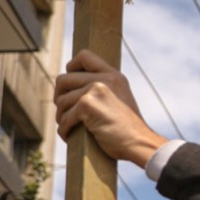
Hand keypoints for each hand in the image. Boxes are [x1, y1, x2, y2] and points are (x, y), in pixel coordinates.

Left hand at [53, 51, 168, 165]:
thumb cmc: (128, 129)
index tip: (72, 85)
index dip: (72, 67)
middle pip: (63, 79)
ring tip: (69, 126)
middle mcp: (105, 79)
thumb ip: (101, 89)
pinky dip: (64, 130)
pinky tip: (69, 137)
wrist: (139, 143)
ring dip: (62, 117)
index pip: (84, 56)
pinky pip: (65, 117)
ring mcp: (96, 90)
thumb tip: (69, 89)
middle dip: (59, 97)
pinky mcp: (87, 105)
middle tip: (65, 110)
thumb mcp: (119, 100)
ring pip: (62, 101)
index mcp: (114, 76)